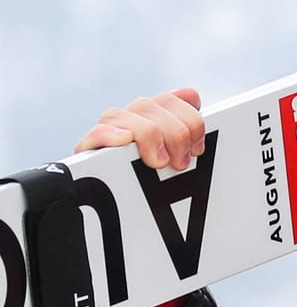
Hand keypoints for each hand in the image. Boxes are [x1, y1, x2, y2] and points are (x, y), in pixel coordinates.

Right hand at [76, 88, 205, 171]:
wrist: (109, 211)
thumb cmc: (151, 184)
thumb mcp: (176, 157)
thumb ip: (186, 129)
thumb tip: (191, 95)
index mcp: (154, 115)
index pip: (175, 98)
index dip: (192, 121)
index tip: (197, 150)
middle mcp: (131, 116)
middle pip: (155, 104)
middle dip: (176, 135)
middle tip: (180, 164)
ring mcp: (108, 130)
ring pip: (128, 113)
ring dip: (150, 137)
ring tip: (159, 163)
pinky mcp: (88, 148)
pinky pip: (97, 132)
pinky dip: (111, 134)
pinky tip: (125, 140)